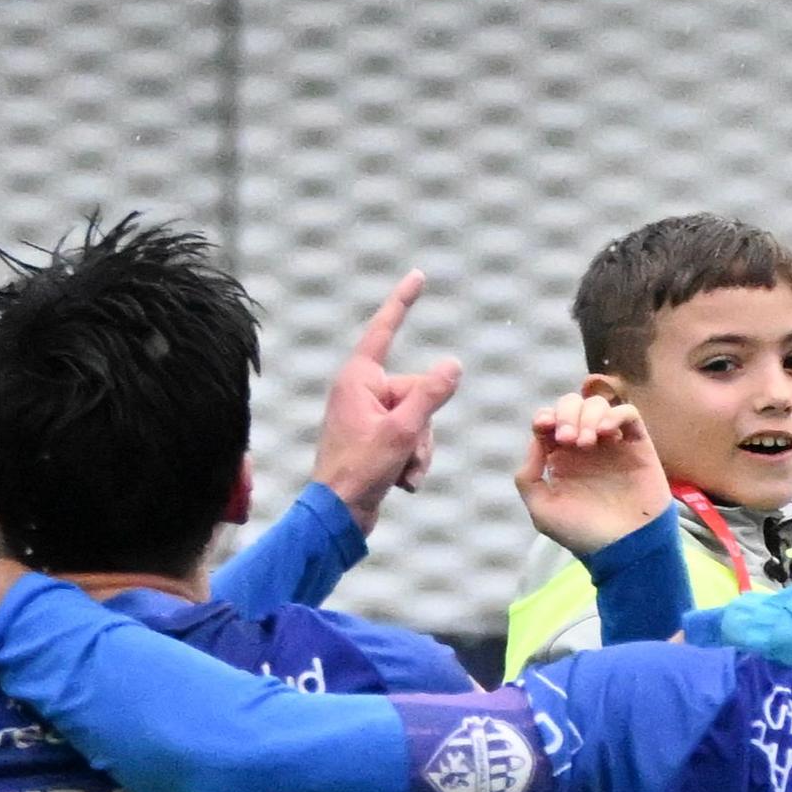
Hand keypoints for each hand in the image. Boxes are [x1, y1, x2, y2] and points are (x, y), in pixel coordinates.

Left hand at [309, 271, 464, 526]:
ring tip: (403, 475)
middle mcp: (361, 391)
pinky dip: (410, 461)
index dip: (403, 302)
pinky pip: (408, 440)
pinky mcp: (373, 438)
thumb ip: (430, 395)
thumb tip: (453, 365)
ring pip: (417, 421)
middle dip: (423, 430)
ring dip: (419, 451)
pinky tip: (400, 483)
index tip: (418, 276)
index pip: (385, 329)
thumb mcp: (403, 431)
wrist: (338, 515)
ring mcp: (367, 415)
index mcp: (358, 378)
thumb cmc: (360, 471)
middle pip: (417, 393)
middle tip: (406, 457)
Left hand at [515, 390, 675, 561]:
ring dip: (588, 415)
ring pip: (598, 405)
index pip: (550, 420)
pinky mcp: (638, 446)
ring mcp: (612, 445)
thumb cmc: (583, 535)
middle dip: (566, 414)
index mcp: (562, 459)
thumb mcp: (542, 511)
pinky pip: (628, 413)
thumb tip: (536, 440)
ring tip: (587, 442)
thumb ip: (528, 477)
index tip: (545, 428)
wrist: (624, 549)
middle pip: (572, 405)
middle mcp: (586, 447)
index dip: (545, 416)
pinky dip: (615, 415)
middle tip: (568, 440)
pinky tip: (607, 434)